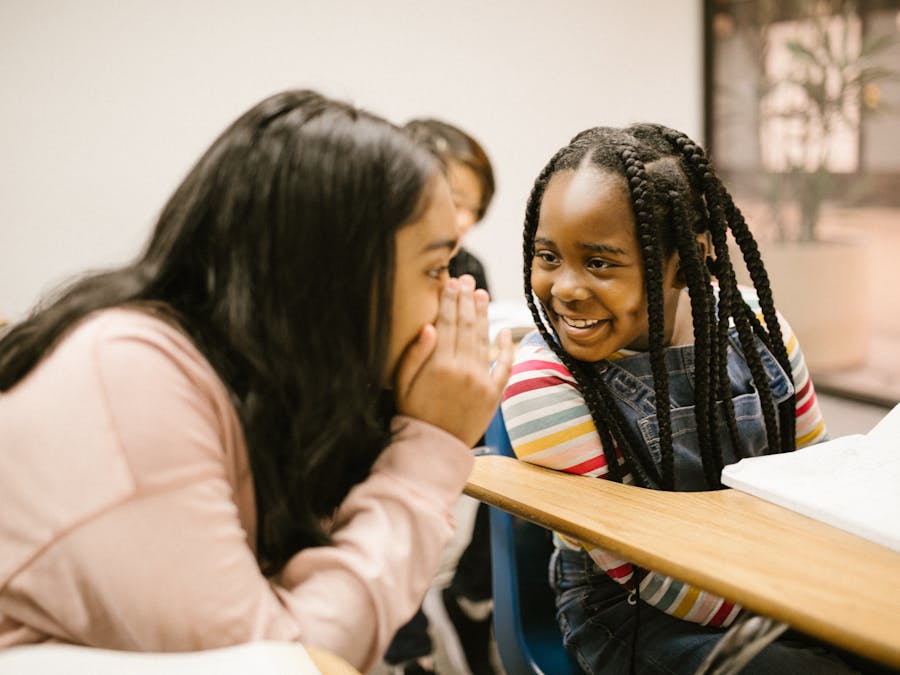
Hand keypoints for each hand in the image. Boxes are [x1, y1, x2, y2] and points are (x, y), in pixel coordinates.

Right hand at [394, 275, 513, 446]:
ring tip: (481, 295)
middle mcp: (463, 370)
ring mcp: (482, 382)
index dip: (450, 300)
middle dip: (467, 301)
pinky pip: (504, 366)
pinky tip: (504, 331)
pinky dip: (506, 347)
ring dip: (483, 315)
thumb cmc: (412, 415)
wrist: (433, 449)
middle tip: (467, 281)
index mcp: (439, 365)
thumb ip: (414, 355)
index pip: (447, 323)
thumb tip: (429, 326)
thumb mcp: (401, 386)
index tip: (451, 282)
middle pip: (467, 326)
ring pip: (484, 340)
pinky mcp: (494, 395)